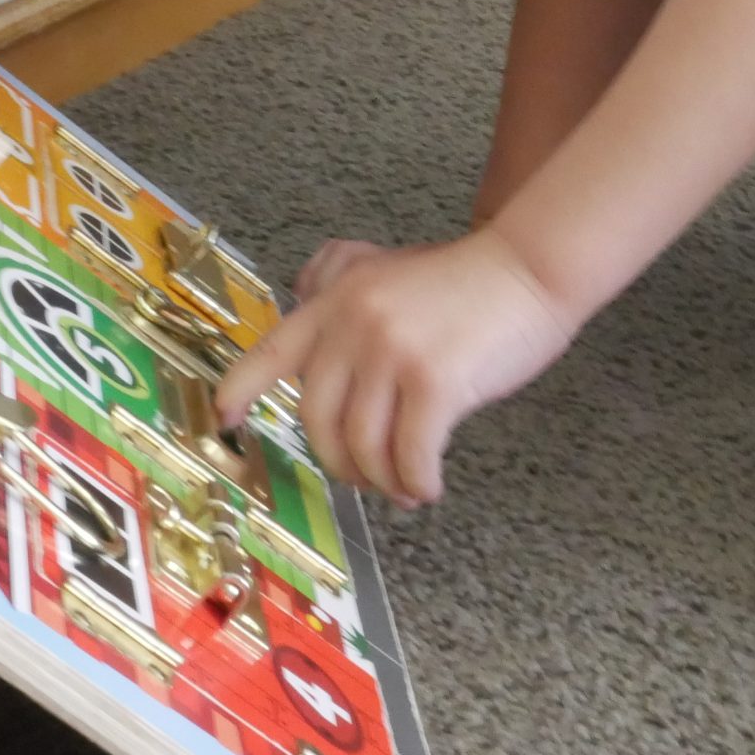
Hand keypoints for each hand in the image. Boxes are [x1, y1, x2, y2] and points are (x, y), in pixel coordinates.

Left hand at [216, 230, 574, 505]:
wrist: (532, 266)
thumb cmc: (470, 279)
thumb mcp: (393, 268)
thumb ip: (346, 290)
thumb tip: (306, 308)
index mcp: (339, 298)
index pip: (273, 350)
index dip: (240, 389)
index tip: (223, 420)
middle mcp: (354, 322)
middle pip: (317, 420)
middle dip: (340, 463)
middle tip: (369, 478)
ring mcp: (391, 351)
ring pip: (363, 446)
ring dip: (384, 481)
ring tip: (406, 487)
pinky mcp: (433, 381)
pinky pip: (410, 455)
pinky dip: (417, 482)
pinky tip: (429, 486)